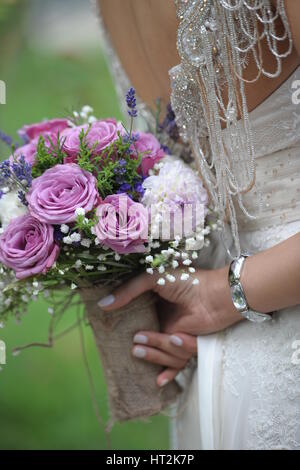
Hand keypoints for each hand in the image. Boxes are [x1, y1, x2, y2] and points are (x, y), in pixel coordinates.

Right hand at [98, 266, 242, 385]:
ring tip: (143, 347)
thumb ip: (128, 291)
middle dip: (142, 350)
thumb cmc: (187, 282)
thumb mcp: (152, 279)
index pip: (134, 322)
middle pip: (147, 343)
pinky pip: (177, 364)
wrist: (217, 295)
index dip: (122, 330)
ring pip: (162, 355)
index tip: (108, 336)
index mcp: (153, 306)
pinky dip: (169, 373)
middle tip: (132, 349)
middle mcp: (163, 321)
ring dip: (156, 353)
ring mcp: (175, 335)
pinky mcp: (188, 347)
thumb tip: (102, 305)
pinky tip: (159, 381)